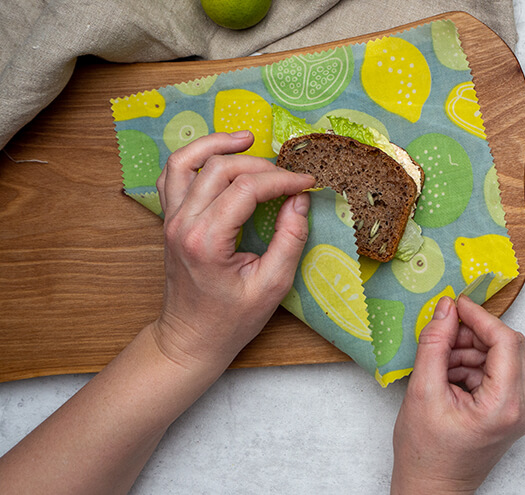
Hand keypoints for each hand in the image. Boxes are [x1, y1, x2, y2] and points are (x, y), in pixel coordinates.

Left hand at [153, 131, 314, 369]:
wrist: (190, 339)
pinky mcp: (169, 220)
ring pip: (186, 161)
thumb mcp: (272, 286)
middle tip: (288, 176)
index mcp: (207, 240)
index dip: (282, 180)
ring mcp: (171, 219)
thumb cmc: (230, 321)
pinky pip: (173, 175)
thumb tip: (299, 200)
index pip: (248, 189)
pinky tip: (217, 155)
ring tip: (247, 138)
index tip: (308, 182)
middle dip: (261, 165)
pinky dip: (193, 157)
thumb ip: (289, 239)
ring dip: (217, 144)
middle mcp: (182, 223)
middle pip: (220, 168)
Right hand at [391, 295, 524, 493]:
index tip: (456, 305)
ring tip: (440, 364)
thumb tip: (445, 309)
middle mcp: (522, 408)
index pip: (505, 342)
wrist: (431, 489)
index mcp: (505, 406)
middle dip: (474, 335)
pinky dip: (474, 366)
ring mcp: (519, 411)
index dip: (480, 317)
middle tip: (443, 334)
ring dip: (471, 350)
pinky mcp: (511, 412)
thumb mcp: (422, 391)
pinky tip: (449, 376)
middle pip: (509, 347)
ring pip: (503, 358)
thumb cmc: (426, 454)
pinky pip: (498, 373)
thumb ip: (434, 345)